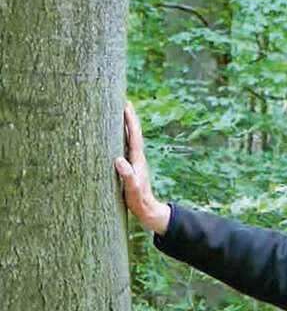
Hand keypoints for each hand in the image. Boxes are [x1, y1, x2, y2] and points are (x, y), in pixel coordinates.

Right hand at [114, 101, 170, 234]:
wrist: (147, 211)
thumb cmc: (139, 202)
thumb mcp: (132, 190)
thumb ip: (128, 177)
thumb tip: (119, 160)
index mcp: (137, 160)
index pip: (133, 135)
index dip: (130, 120)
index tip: (125, 104)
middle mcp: (137, 157)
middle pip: (132, 132)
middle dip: (128, 116)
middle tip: (121, 99)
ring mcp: (134, 161)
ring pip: (129, 138)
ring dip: (124, 124)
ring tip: (116, 111)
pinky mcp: (130, 166)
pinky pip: (124, 146)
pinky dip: (120, 136)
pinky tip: (113, 134)